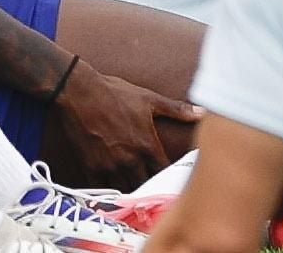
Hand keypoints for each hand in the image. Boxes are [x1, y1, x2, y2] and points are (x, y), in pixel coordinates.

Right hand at [51, 59, 203, 190]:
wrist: (78, 91)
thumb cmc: (115, 93)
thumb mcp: (149, 99)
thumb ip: (177, 110)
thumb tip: (203, 113)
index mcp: (147, 145)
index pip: (164, 173)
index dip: (169, 177)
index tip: (171, 178)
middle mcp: (130, 160)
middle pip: (146, 185)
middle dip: (150, 186)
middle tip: (153, 188)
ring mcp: (109, 167)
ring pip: (125, 190)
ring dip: (131, 190)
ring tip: (135, 191)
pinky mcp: (91, 168)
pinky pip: (103, 189)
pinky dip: (109, 191)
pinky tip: (113, 188)